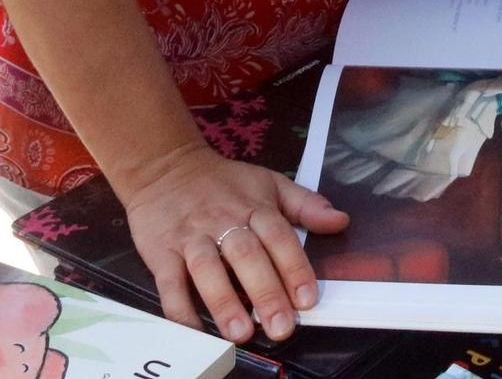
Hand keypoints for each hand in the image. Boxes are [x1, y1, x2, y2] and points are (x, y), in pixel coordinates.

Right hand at [120, 143, 348, 343]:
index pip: (278, 237)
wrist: (164, 168)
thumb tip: (341, 221)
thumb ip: (305, 205)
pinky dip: (180, 308)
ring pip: (207, 269)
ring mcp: (190, 238)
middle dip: (265, 292)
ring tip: (240, 333)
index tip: (307, 299)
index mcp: (254, 207)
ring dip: (224, 302)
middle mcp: (223, 222)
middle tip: (280, 327)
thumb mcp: (269, 183)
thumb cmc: (224, 183)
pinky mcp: (161, 252)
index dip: (294, 268)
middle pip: (246, 256)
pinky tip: (194, 330)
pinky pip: (169, 283)